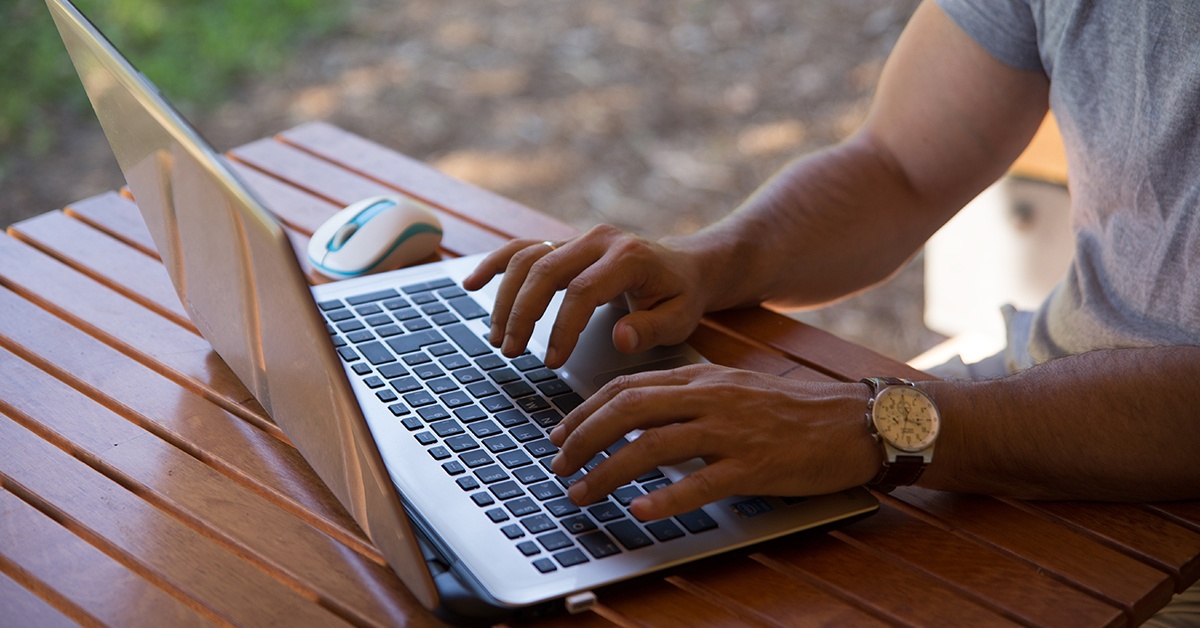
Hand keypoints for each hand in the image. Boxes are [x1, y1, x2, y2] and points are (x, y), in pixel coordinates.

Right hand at [462, 225, 709, 367]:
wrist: (685, 265)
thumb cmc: (680, 296)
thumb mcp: (680, 317)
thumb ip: (652, 329)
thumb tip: (621, 338)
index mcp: (628, 257)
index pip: (583, 291)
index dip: (562, 327)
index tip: (551, 360)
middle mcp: (598, 240)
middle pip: (545, 271)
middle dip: (523, 314)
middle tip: (511, 351)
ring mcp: (577, 238)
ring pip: (527, 259)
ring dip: (506, 298)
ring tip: (499, 338)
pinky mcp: (564, 244)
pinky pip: (522, 248)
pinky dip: (495, 264)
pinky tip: (472, 283)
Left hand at [546, 364, 878, 520]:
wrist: (850, 422)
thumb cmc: (790, 410)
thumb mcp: (732, 388)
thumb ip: (687, 394)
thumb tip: (637, 410)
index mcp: (701, 377)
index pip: (627, 387)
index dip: (585, 412)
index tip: (560, 434)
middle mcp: (709, 398)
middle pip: (629, 410)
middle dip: (584, 438)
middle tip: (559, 465)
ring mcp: (731, 431)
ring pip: (653, 445)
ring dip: (609, 471)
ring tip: (583, 492)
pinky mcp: (754, 465)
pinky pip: (700, 482)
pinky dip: (665, 497)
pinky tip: (641, 511)